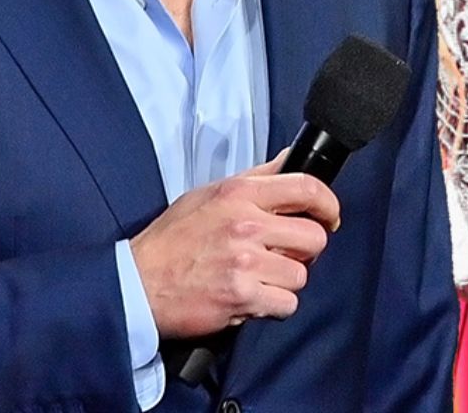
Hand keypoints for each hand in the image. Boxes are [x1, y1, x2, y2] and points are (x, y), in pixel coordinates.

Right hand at [128, 151, 341, 338]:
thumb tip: (290, 161)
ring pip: (301, 275)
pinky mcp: (243, 296)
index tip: (329, 216)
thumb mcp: (209, 194)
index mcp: (239, 193)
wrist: (138, 283)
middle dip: (304, 251)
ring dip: (284, 281)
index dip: (328, 204)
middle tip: (283, 255)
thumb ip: (255, 179)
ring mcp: (245, 262)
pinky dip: (272, 306)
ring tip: (258, 278)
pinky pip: (286, 304)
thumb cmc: (172, 240)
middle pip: (314, 238)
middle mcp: (246, 224)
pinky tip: (251, 298)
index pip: (306, 188)